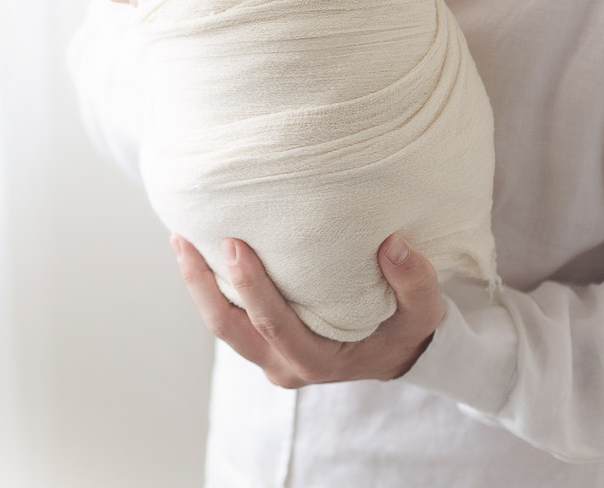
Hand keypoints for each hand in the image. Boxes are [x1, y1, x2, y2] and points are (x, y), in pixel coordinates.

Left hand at [169, 232, 443, 385]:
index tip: (235, 246)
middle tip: (187, 239)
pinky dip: (210, 286)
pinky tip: (198, 249)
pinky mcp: (262, 343)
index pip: (274, 324)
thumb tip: (392, 244)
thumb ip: (414, 280)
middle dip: (203, 285)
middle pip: (230, 329)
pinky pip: (229, 317)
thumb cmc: (407, 328)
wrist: (400, 352)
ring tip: (179, 240)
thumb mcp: (424, 310)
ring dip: (197, 285)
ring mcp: (269, 357)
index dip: (250, 287)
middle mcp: (285, 365)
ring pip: (221, 325)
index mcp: (319, 360)